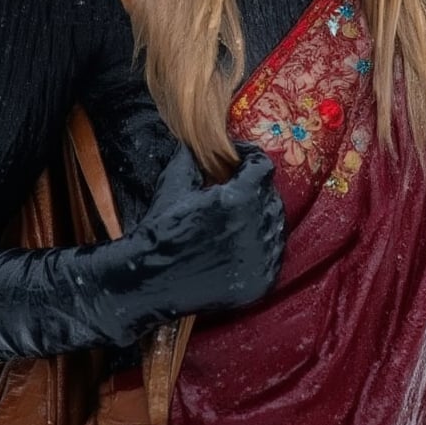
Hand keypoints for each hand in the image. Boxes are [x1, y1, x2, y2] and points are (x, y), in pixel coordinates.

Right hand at [104, 141, 284, 342]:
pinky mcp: (262, 281)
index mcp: (238, 198)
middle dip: (254, 188)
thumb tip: (200, 143)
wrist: (149, 281)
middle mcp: (256, 227)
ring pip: (276, 224)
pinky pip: (274, 254)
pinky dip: (261, 246)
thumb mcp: (174, 184)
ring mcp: (262, 258)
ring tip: (234, 218)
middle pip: (271, 194)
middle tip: (233, 190)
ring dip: (259, 216)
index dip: (250, 158)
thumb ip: (193, 158)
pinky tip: (238, 243)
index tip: (238, 161)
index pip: (262, 166)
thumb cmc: (160, 229)